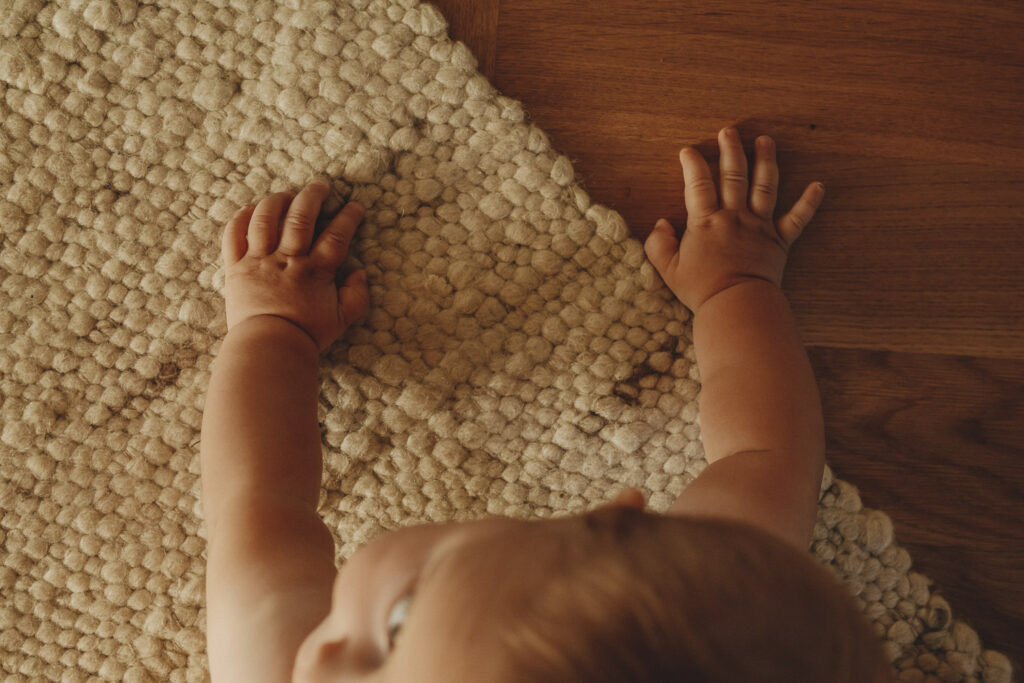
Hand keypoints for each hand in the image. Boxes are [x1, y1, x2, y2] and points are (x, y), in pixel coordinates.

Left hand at [221, 181, 368, 351]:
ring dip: (277, 201)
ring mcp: (259, 261)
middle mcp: (288, 259)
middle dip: (312, 196)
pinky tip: (250, 209)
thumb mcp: (342, 319)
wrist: (269, 347)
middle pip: (300, 217)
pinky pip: (234, 235)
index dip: (348, 217)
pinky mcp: (236, 268)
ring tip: (286, 195)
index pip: (336, 235)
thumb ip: (357, 295)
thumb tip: (360, 272)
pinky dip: (240, 219)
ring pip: (266, 219)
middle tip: (320, 187)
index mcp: (316, 271)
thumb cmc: (306, 335)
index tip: (354, 207)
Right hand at [644, 127, 824, 314]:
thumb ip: (659, 244)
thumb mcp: (668, 269)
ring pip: (765, 186)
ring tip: (766, 141)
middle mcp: (734, 217)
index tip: (688, 151)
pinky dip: (809, 202)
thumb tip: (661, 223)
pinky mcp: (779, 241)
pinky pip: (797, 219)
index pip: (698, 184)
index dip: (692, 165)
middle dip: (731, 150)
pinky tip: (818, 185)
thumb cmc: (701, 290)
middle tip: (729, 131)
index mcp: (706, 222)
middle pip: (734, 175)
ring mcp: (760, 226)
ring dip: (766, 161)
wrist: (736, 305)